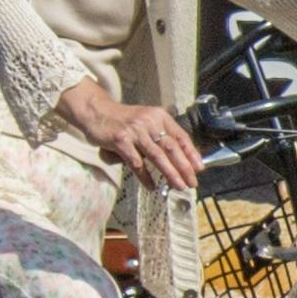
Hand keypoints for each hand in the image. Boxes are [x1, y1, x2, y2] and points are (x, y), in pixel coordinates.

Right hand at [72, 84, 206, 195]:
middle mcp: (149, 121)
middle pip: (171, 147)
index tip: (199, 168)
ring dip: (170, 173)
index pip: (180, 136)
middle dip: (184, 167)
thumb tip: (179, 157)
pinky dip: (145, 176)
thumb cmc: (124, 120)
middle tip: (192, 182)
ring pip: (156, 156)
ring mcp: (134, 131)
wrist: (97, 111)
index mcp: (159, 116)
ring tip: (179, 186)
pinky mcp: (120, 140)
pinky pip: (136, 163)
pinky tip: (151, 186)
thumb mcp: (146, 121)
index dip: (191, 153)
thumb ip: (160, 135)